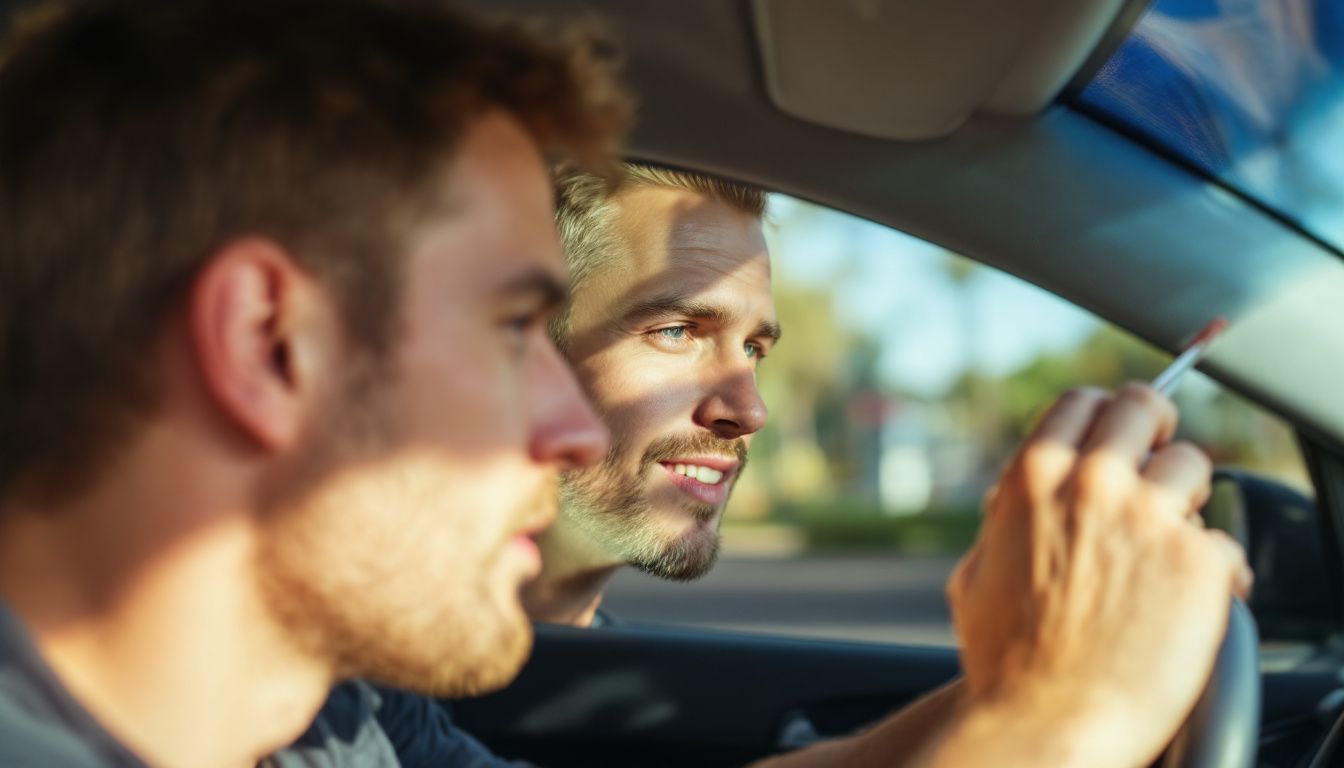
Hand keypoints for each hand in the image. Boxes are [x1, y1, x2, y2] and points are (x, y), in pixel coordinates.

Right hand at [945, 383, 1251, 766]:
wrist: (1045, 721)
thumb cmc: (1004, 659)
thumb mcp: (977, 568)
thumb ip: (1005, 519)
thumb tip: (1014, 498)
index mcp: (1034, 476)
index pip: (1084, 402)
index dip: (1104, 418)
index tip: (1119, 439)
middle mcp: (1093, 482)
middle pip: (1145, 407)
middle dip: (1154, 435)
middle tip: (1157, 470)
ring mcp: (1151, 518)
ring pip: (1196, 466)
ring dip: (1185, 502)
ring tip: (1168, 549)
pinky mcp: (1200, 563)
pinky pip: (1223, 544)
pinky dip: (1213, 572)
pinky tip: (1187, 603)